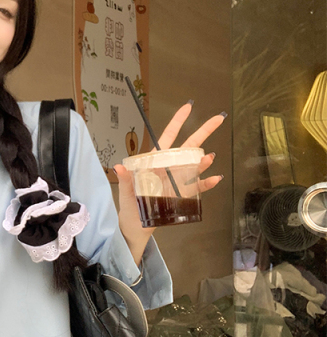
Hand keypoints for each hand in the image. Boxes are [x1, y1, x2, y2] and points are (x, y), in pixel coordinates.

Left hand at [113, 102, 225, 265]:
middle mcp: (167, 169)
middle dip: (202, 132)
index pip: (166, 138)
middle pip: (186, 148)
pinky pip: (196, 187)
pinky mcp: (181, 196)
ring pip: (194, 166)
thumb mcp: (125, 193)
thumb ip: (126, 179)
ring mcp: (175, 181)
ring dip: (203, 161)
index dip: (177, 122)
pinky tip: (215, 179)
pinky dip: (206, 183)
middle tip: (217, 119)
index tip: (188, 107)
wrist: (135, 229)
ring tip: (211, 156)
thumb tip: (119, 167)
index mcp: (153, 163)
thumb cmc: (128, 209)